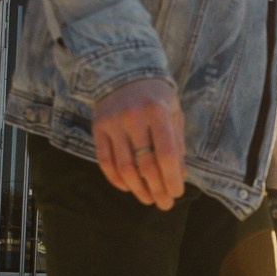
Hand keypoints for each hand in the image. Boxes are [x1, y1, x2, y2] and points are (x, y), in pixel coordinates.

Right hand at [93, 78, 184, 208]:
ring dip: (137, 189)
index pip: (166, 154)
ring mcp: (113, 123)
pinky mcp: (98, 128)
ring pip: (125, 168)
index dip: (172, 179)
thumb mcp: (173, 112)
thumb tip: (178, 176)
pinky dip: (116, 179)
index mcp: (157, 112)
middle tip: (164, 204)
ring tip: (148, 199)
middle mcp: (133, 118)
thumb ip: (177, 142)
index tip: (177, 194)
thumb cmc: (155, 95)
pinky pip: (105, 162)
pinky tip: (128, 187)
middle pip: (146, 165)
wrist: (123, 71)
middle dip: (157, 189)